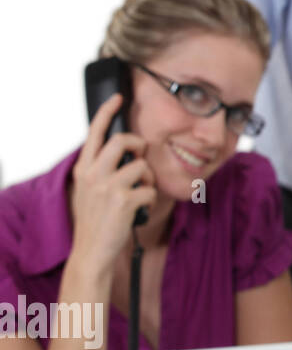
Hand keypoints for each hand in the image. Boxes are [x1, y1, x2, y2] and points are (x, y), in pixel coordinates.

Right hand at [68, 93, 156, 276]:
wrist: (91, 252)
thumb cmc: (95, 220)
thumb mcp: (88, 190)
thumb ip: (100, 169)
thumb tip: (123, 151)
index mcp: (83, 169)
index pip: (94, 133)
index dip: (107, 112)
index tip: (118, 97)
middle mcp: (92, 175)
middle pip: (122, 141)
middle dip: (138, 145)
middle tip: (140, 157)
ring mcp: (108, 187)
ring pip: (142, 165)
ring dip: (148, 179)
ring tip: (139, 193)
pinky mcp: (124, 201)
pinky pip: (151, 189)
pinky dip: (151, 199)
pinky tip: (140, 209)